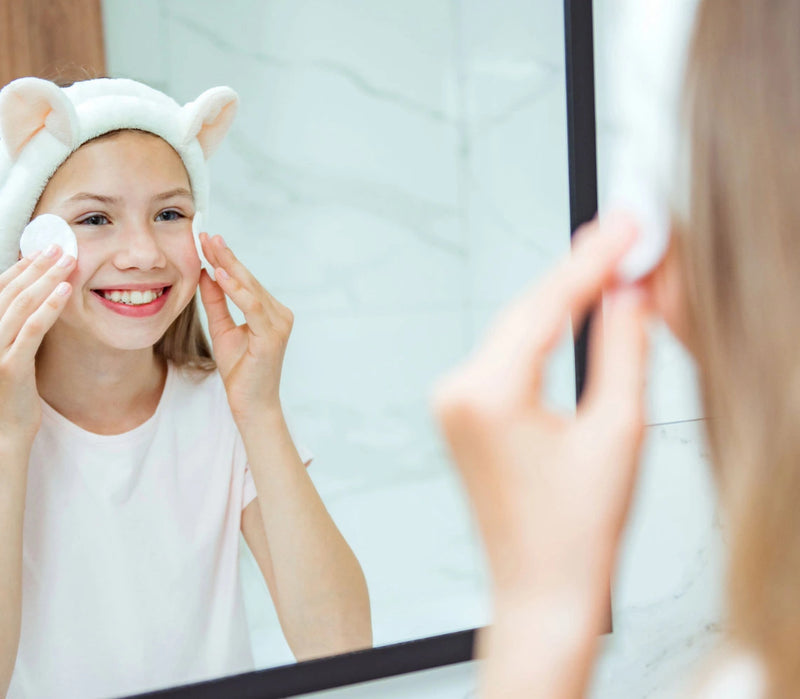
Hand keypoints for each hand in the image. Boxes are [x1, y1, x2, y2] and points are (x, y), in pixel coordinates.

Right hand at [0, 246, 74, 449]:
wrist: (2, 436)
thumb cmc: (8, 395)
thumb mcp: (9, 355)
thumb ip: (16, 329)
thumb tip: (36, 300)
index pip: (0, 290)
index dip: (22, 268)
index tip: (44, 250)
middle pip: (10, 291)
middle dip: (36, 266)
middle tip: (61, 246)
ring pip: (20, 305)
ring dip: (45, 279)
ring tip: (67, 260)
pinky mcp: (10, 367)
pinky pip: (31, 330)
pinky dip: (48, 307)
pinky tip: (65, 291)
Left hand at [197, 232, 293, 428]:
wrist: (251, 404)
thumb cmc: (240, 371)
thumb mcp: (222, 329)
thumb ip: (216, 302)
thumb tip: (205, 272)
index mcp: (269, 311)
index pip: (245, 280)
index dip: (225, 259)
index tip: (206, 240)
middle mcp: (279, 314)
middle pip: (248, 279)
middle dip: (225, 257)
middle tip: (206, 235)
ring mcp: (279, 324)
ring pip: (251, 288)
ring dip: (229, 267)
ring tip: (211, 248)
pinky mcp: (272, 336)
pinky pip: (253, 307)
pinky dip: (237, 290)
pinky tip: (221, 275)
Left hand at [432, 215, 649, 598]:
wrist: (540, 589)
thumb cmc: (574, 534)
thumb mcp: (617, 431)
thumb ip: (623, 349)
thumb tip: (628, 293)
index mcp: (488, 396)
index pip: (546, 305)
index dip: (592, 261)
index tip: (626, 228)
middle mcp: (457, 392)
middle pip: (525, 310)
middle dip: (577, 272)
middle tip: (623, 235)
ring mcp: (452, 401)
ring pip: (514, 327)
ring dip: (560, 298)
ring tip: (607, 263)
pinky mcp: (460, 411)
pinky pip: (504, 353)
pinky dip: (540, 329)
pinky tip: (569, 308)